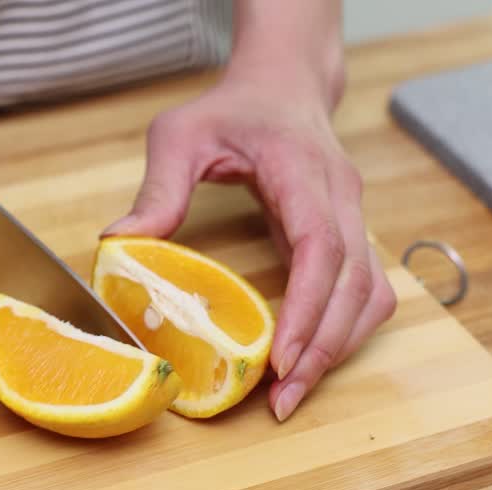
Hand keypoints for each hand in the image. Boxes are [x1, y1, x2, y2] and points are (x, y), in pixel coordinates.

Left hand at [102, 3, 394, 422]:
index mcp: (303, 171)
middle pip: (355, 285)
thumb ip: (158, 187)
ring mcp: (355, 218)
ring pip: (371, 296)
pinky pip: (367, 295)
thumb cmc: (232, 108)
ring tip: (294, 394)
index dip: (308, 307)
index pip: (322, 246)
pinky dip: (344, 334)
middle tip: (283, 402)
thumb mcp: (180, 133)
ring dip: (339, 349)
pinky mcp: (353, 237)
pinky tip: (310, 361)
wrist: (285, 85)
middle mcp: (342, 198)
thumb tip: (120, 243)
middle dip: (323, 349)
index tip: (282, 359)